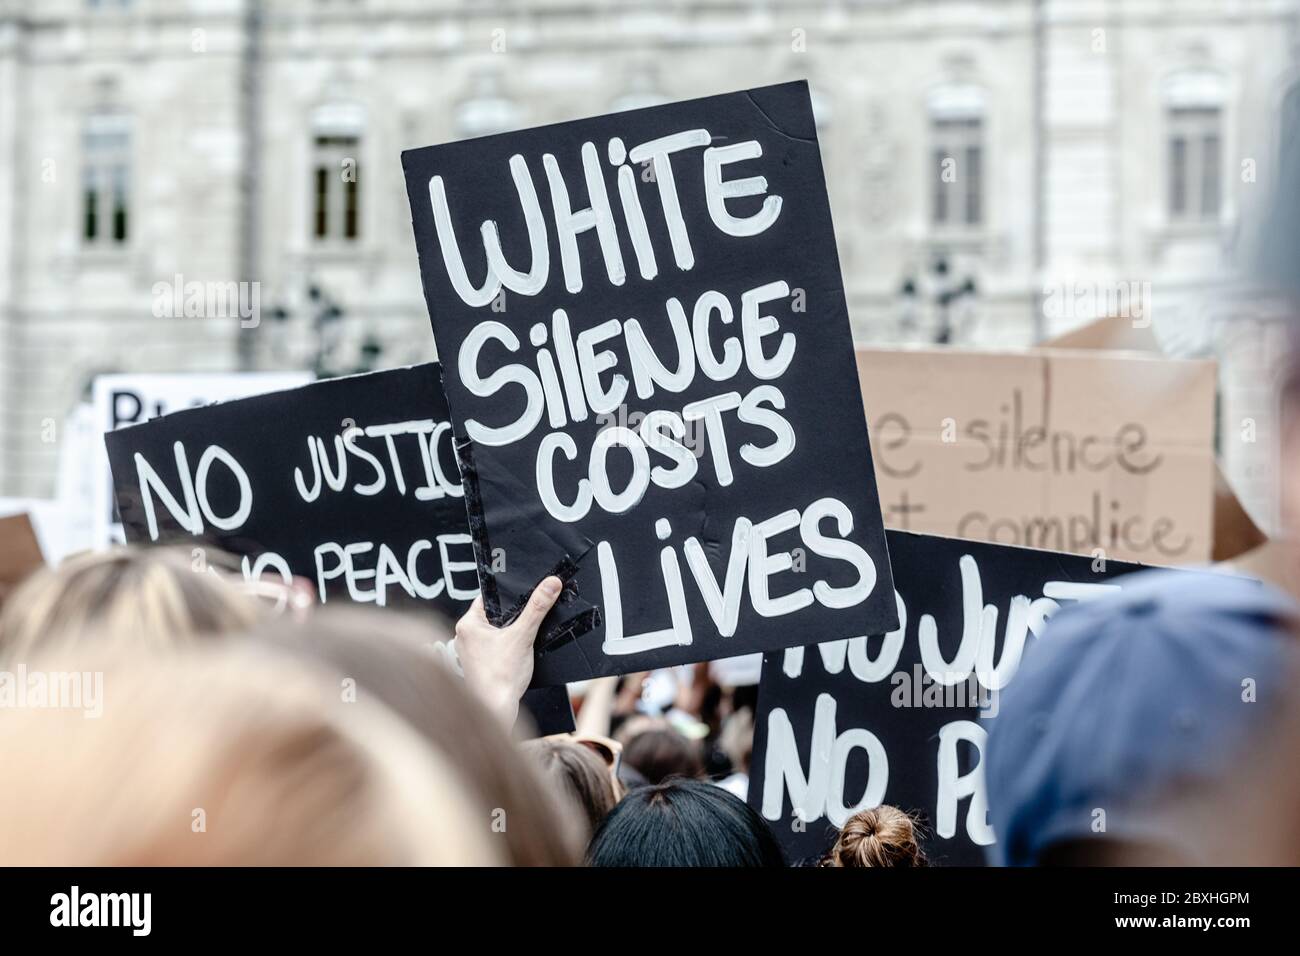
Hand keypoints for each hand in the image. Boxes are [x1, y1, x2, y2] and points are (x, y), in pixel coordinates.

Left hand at [454, 576, 562, 726]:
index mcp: (467, 624)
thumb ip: (537, 608)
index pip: (488, 597)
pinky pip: (496, 647)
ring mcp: (471, 652)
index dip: (509, 594)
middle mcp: (465, 637)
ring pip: (496, 631)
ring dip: (511, 632)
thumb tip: (550, 584)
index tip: (525, 593)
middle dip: (513, 615)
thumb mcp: (523, 636)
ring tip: (522, 638)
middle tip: (527, 618)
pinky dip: (508, 647)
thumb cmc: (500, 677)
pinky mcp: (480, 664)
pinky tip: (518, 653)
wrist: (497, 709)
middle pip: (494, 614)